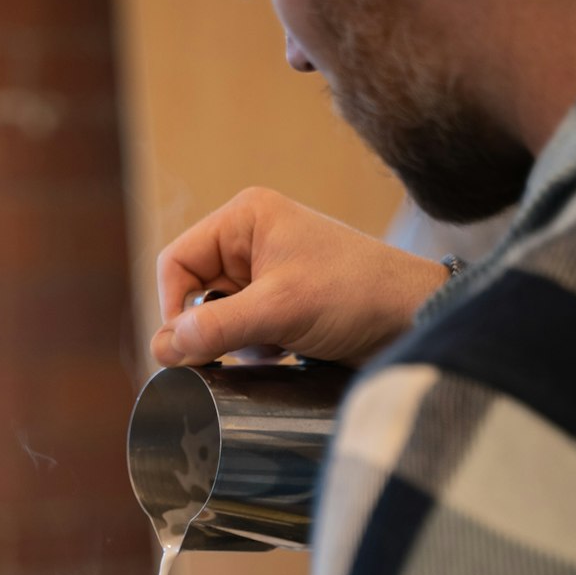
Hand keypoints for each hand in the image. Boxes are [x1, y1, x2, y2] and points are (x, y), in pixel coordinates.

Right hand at [151, 186, 446, 368]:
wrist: (414, 319)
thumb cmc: (355, 295)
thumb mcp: (279, 310)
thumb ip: (217, 328)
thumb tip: (161, 348)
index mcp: (245, 218)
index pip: (175, 262)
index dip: (171, 307)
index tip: (185, 349)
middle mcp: (250, 242)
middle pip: (192, 293)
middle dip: (208, 329)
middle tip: (229, 356)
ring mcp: (266, 276)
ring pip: (216, 318)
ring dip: (232, 343)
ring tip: (271, 348)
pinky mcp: (282, 306)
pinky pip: (242, 333)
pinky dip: (252, 350)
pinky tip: (283, 354)